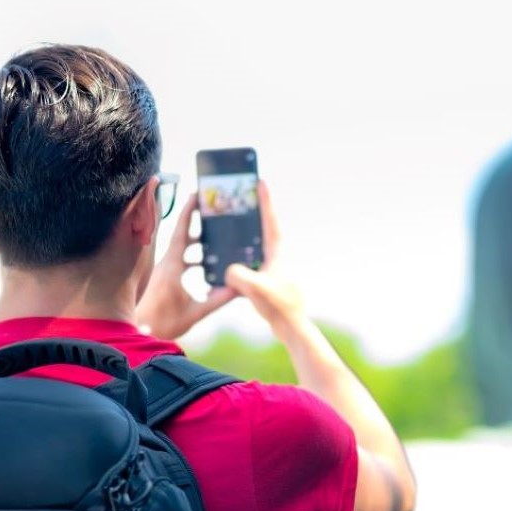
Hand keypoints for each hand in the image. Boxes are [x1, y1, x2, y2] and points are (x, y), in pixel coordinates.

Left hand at [135, 194, 235, 340]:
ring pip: (181, 248)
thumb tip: (238, 288)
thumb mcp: (195, 312)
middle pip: (183, 236)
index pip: (182, 232)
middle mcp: (166, 264)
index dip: (189, 213)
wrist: (141, 333)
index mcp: (172, 266)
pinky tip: (204, 266)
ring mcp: (163, 270)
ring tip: (213, 239)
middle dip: (197, 223)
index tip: (196, 195)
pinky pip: (178, 259)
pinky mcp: (162, 278)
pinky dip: (191, 257)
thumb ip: (217, 299)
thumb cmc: (163, 323)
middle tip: (212, 211)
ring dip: (196, 243)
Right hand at [223, 181, 306, 333]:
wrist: (290, 327)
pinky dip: (236, 258)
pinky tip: (221, 261)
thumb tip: (228, 270)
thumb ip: (239, 275)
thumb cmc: (279, 307)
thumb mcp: (255, 288)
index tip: (260, 182)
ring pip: (252, 246)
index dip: (264, 201)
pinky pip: (247, 263)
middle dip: (250, 214)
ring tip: (224, 227)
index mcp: (276, 253)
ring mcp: (270, 268)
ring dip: (240, 237)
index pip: (270, 220)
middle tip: (238, 199)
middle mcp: (274, 257)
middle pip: (260, 229)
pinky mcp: (264, 280)